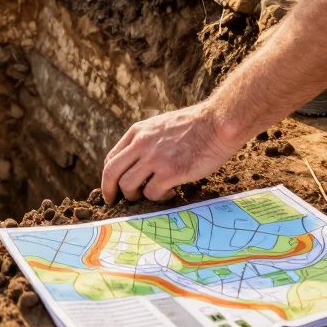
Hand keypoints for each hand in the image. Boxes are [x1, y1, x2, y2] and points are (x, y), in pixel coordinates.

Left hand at [100, 103, 242, 204]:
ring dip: (136, 196)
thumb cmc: (195, 126)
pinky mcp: (170, 172)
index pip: (111, 159)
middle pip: (112, 173)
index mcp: (138, 132)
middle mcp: (141, 144)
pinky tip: (172, 192)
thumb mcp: (161, 125)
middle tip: (114, 202)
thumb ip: (146, 141)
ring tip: (152, 194)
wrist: (218, 123)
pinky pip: (152, 193)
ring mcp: (155, 158)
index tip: (112, 189)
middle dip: (110, 191)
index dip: (108, 178)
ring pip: (129, 186)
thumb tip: (135, 164)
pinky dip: (159, 197)